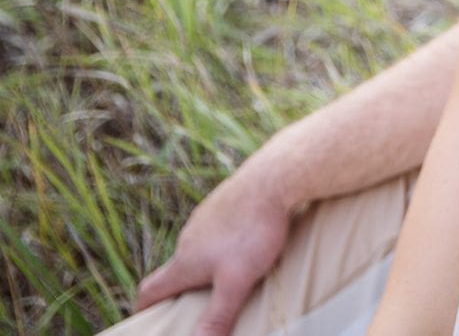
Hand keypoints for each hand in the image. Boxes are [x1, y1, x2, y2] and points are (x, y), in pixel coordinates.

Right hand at [134, 163, 293, 335]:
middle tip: (197, 303)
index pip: (150, 289)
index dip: (145, 308)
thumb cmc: (254, 231)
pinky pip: (220, 227)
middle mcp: (189, 237)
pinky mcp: (227, 201)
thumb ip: (217, 316)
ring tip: (227, 277)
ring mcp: (207, 216)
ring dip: (206, 263)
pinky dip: (226, 241)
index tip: (147, 319)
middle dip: (182, 288)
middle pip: (176, 268)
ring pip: (199, 246)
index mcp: (184, 261)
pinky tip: (246, 243)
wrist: (274, 178)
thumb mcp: (236, 281)